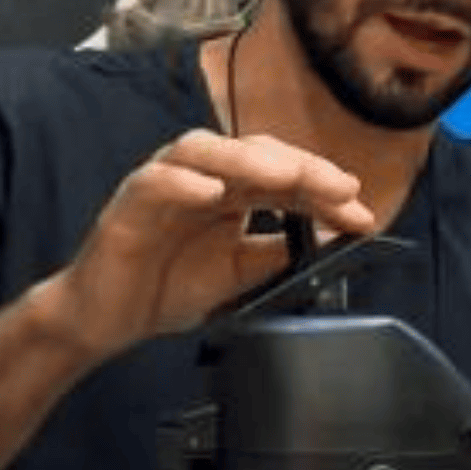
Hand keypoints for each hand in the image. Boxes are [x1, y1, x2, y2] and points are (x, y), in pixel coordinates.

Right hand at [46, 129, 377, 355]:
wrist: (109, 319)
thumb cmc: (168, 286)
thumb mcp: (239, 273)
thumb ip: (279, 253)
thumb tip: (330, 240)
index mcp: (229, 190)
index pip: (283, 174)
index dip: (324, 188)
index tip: (361, 214)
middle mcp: (200, 177)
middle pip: (252, 153)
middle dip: (301, 167)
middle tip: (340, 189)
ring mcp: (163, 184)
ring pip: (204, 150)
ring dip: (247, 160)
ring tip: (286, 176)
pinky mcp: (129, 204)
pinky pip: (155, 181)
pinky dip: (184, 182)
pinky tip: (212, 192)